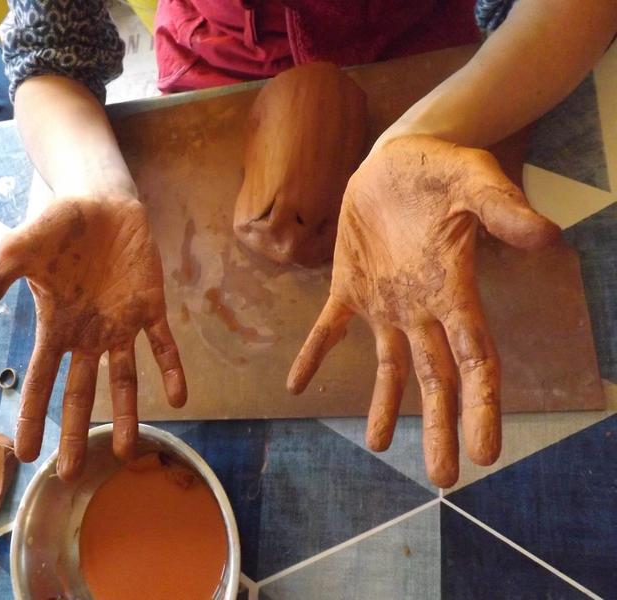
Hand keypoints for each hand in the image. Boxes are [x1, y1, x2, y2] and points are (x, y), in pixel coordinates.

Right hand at [0, 197, 186, 480]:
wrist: (99, 200)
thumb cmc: (56, 227)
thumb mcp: (17, 252)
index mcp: (55, 327)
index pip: (40, 381)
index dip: (32, 416)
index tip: (24, 455)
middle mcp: (88, 335)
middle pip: (82, 392)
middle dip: (78, 432)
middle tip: (73, 474)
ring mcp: (121, 324)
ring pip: (125, 378)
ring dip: (128, 413)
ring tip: (129, 453)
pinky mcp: (150, 307)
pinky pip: (162, 344)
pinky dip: (170, 368)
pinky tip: (179, 398)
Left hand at [288, 135, 558, 486]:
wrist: (401, 156)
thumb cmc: (445, 169)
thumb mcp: (476, 182)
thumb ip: (504, 211)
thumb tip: (546, 236)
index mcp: (454, 291)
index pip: (475, 360)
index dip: (481, 406)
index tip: (486, 451)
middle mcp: (422, 308)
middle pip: (434, 379)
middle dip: (438, 426)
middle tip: (442, 478)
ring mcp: (384, 301)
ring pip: (387, 366)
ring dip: (381, 405)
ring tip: (376, 445)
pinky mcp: (349, 286)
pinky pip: (329, 327)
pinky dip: (314, 354)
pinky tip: (297, 384)